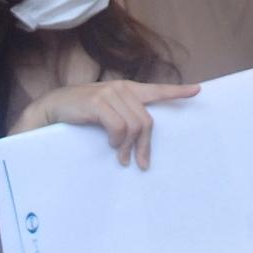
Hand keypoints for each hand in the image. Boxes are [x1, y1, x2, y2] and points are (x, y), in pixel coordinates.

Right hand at [19, 80, 200, 169]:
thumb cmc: (82, 112)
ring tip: (120, 157)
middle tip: (140, 163)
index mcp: (128, 89)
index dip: (178, 91)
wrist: (54, 106)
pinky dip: (116, 140)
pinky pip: (118, 127)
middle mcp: (122, 88)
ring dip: (127, 147)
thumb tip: (140, 141)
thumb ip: (125, 117)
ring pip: (134, 126)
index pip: (157, 89)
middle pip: (146, 121)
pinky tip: (110, 145)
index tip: (198, 90)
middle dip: (144, 145)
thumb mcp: (107, 112)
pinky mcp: (98, 102)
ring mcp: (110, 93)